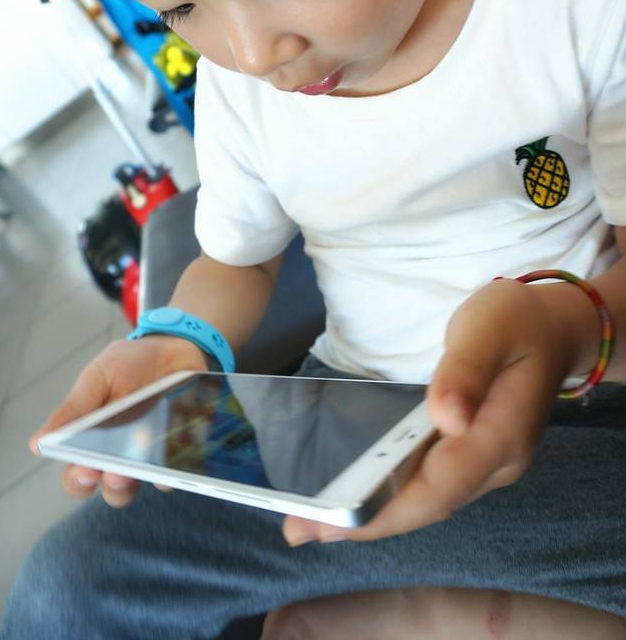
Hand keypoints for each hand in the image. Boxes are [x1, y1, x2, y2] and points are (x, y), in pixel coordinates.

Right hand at [30, 335, 207, 507]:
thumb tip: (36, 443)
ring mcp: (151, 456)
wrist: (174, 347)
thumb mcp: (98, 378)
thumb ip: (74, 409)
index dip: (79, 479)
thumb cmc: (128, 365)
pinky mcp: (179, 450)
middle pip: (112, 490)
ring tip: (146, 464)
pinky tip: (176, 453)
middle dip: (112, 485)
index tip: (85, 468)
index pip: (78, 477)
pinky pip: (178, 468)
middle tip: (116, 471)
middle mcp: (119, 457)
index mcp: (90, 443)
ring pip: (144, 484)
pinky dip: (176, 465)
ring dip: (143, 479)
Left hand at [283, 278, 569, 545]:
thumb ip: (466, 371)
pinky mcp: (469, 454)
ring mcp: (484, 463)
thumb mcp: (489, 329)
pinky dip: (387, 490)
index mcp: (500, 437)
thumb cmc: (516, 321)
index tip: (333, 523)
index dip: (385, 510)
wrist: (551, 326)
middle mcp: (494, 463)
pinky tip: (354, 492)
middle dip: (365, 521)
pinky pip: (424, 481)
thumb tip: (444, 418)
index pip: (437, 487)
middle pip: (425, 503)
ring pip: (423, 498)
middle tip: (299, 530)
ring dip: (371, 511)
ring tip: (312, 521)